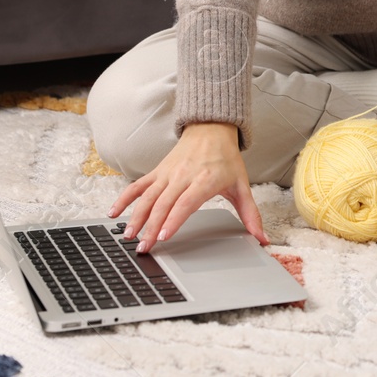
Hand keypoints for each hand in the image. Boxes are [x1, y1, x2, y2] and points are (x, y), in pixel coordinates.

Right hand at [105, 121, 268, 252]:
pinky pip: (138, 185)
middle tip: (143, 247)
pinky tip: (113, 213)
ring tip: (127, 235)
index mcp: (205, 180)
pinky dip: (125, 198)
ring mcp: (167, 173)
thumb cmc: (227, 159)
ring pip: (147, 196)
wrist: (211, 129)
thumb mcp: (242, 185)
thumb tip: (263, 239)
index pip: (186, 203)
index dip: (174, 219)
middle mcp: (183, 176)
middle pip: (163, 204)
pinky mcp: (157, 171)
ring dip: (135, 216)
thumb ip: (251, 214)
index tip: (164, 236)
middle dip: (151, 227)